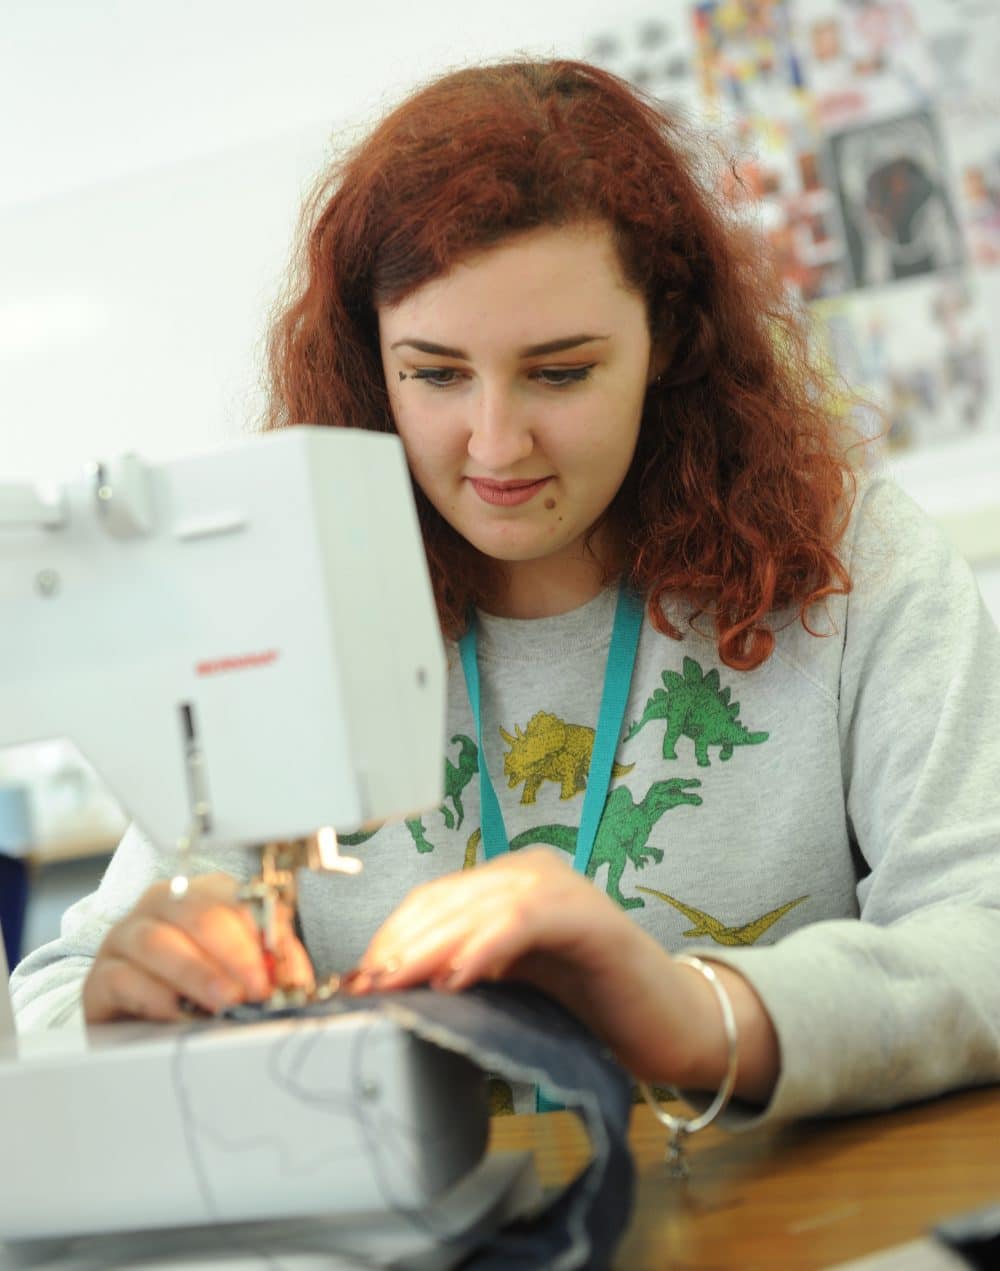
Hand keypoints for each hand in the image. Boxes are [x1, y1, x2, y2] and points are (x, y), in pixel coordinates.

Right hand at [82, 872, 314, 1022]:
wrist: (139, 1022)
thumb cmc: (201, 990)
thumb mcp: (245, 973)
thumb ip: (277, 968)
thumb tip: (301, 980)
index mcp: (203, 895)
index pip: (238, 900)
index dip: (266, 935)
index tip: (287, 972)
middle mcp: (161, 906)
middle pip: (199, 914)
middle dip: (235, 953)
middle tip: (257, 990)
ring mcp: (125, 938)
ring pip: (157, 941)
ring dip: (197, 973)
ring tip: (226, 1004)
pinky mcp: (99, 978)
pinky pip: (122, 978)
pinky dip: (154, 996)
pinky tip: (179, 1014)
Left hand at [349, 848, 778, 1099]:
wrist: (668, 1024)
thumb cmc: (587, 1006)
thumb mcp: (510, 980)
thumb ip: (461, 967)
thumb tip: (388, 984)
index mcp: (512, 881)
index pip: (433, 898)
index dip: (391, 935)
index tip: (359, 979)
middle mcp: (534, 871)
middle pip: (448, 899)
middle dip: (400, 945)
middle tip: (368, 987)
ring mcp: (564, 888)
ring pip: (479, 907)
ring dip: (430, 948)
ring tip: (398, 985)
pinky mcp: (590, 918)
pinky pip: (524, 922)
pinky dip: (484, 948)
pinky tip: (457, 979)